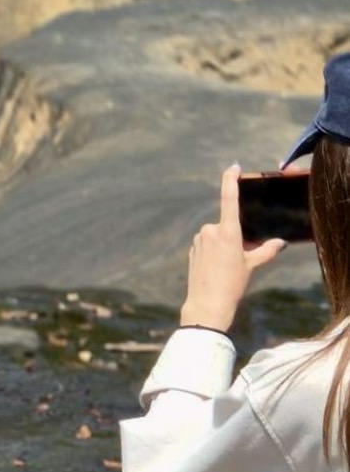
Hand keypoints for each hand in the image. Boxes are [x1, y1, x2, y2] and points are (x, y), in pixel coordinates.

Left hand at [181, 165, 286, 330]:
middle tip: (239, 258)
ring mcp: (199, 240)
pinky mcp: (192, 249)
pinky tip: (216, 269)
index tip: (233, 167)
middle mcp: (210, 231)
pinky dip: (213, 252)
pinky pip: (206, 245)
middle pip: (226, 226)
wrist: (207, 303)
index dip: (230, 181)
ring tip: (227, 267)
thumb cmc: (231, 283)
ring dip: (223, 245)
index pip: (229, 199)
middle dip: (235, 236)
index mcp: (227, 231)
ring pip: (216, 236)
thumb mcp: (252, 265)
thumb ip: (266, 251)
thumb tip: (280, 243)